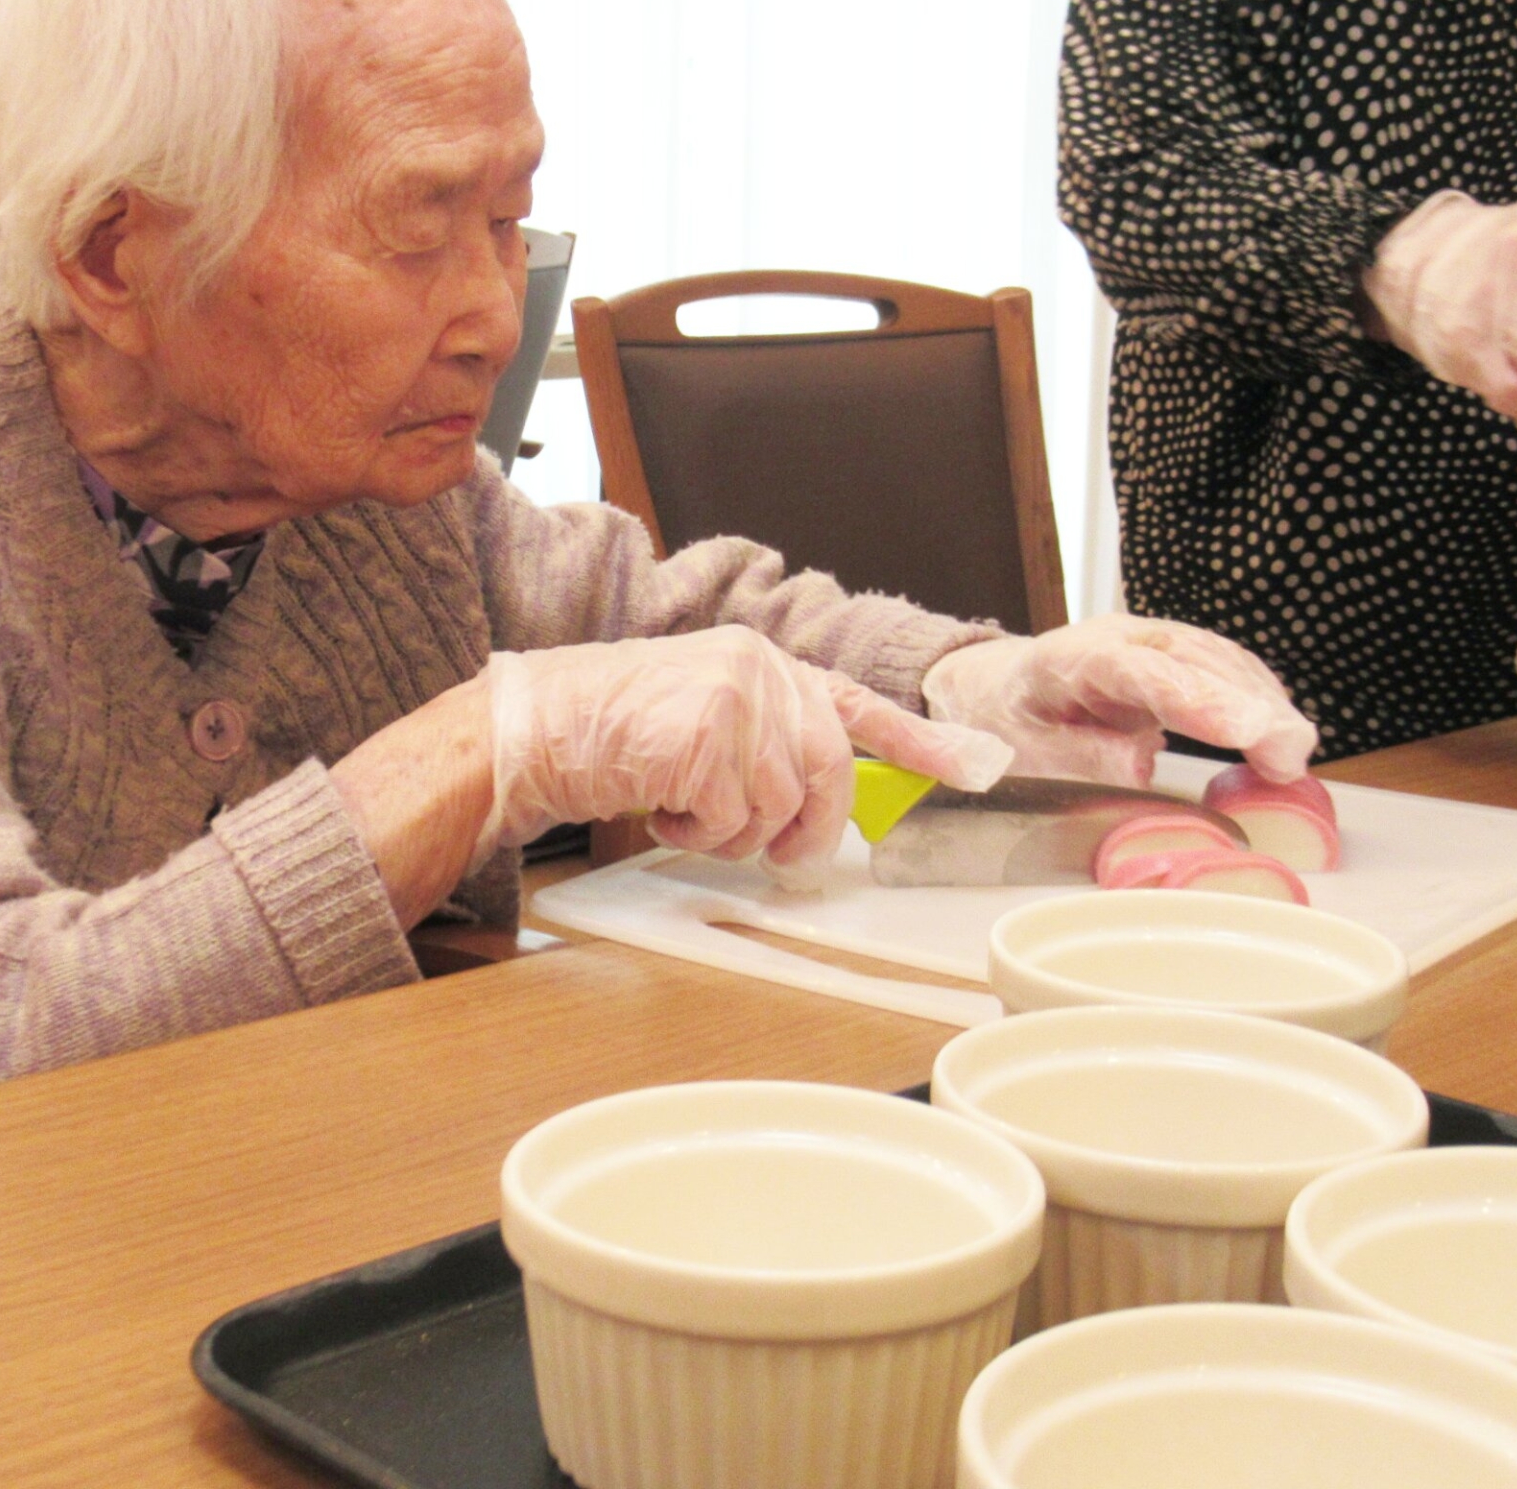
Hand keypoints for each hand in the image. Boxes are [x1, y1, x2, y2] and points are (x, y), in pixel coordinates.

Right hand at [481, 627, 1012, 874]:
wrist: (540, 725)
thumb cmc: (616, 736)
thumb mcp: (706, 722)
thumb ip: (769, 746)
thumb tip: (825, 812)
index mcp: (767, 664)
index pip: (858, 705)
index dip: (920, 743)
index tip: (976, 767)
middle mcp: (762, 669)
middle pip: (827, 774)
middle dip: (803, 830)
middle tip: (764, 852)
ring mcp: (738, 697)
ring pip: (778, 807)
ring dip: (730, 835)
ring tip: (680, 809)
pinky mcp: (709, 733)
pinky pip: (734, 820)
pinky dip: (696, 833)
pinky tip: (658, 804)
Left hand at [921, 614, 1317, 786]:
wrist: (992, 685)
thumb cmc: (1001, 721)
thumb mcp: (1020, 751)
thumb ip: (1077, 757)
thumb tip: (1139, 766)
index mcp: (1067, 660)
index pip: (1137, 671)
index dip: (1194, 697)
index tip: (1243, 729)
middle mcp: (1114, 637)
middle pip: (1191, 659)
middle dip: (1247, 702)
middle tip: (1291, 753)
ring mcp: (1145, 641)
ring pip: (1214, 657)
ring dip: (1260, 700)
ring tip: (1295, 751)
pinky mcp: (1169, 656)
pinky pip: (1220, 666)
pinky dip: (1254, 695)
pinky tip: (1277, 727)